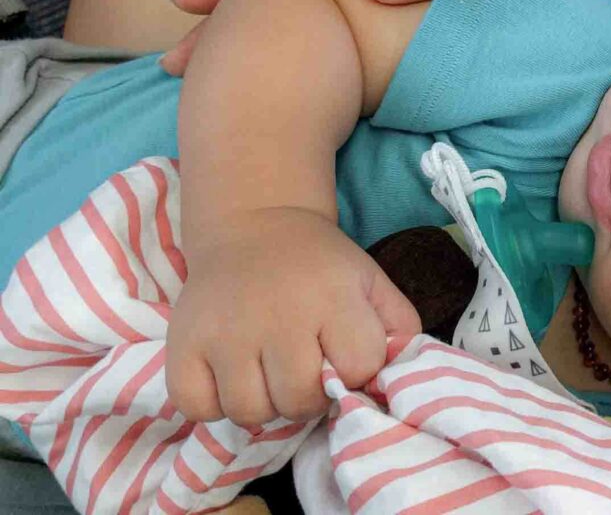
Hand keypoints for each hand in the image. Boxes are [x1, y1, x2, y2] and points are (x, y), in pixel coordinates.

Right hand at [166, 208, 419, 424]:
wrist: (255, 227)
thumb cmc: (320, 268)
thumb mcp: (372, 283)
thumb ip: (398, 328)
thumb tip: (394, 378)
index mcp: (332, 297)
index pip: (357, 368)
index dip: (356, 370)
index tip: (344, 354)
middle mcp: (277, 314)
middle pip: (299, 400)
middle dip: (309, 396)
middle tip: (305, 371)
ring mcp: (225, 330)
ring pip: (250, 412)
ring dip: (264, 404)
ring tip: (269, 374)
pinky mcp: (183, 342)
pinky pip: (198, 407)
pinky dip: (215, 404)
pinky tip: (232, 377)